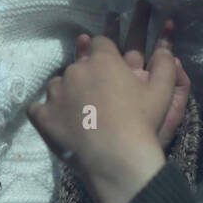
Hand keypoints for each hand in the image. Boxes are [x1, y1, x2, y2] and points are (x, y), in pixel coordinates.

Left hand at [28, 20, 183, 202]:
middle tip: (97, 99)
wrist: (118, 158)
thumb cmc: (142, 123)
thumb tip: (164, 51)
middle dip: (86, 77)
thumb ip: (165, 65)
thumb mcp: (162, 92)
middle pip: (77, 65)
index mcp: (102, 60)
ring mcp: (56, 93)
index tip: (110, 71)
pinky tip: (57, 123)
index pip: (100, 44)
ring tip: (78, 115)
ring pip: (56, 86)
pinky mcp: (42, 115)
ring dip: (65, 94)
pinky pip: (37, 109)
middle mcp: (75, 71)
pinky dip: (45, 114)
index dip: (105, 56)